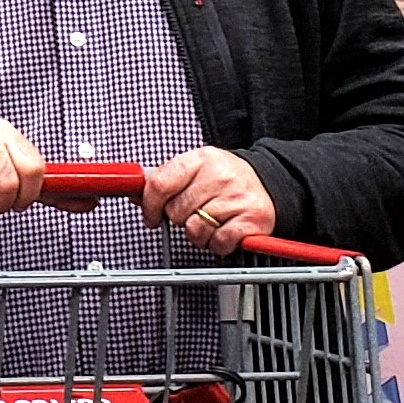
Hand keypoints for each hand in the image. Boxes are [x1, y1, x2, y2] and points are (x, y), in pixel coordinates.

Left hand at [137, 147, 279, 255]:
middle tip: (196, 213)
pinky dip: (218, 244)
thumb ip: (165, 181)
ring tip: (211, 222)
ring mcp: (236, 197)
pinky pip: (218, 242)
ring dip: (200, 234)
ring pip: (195, 230)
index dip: (149, 205)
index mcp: (200, 159)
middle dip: (181, 219)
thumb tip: (136, 195)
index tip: (151, 215)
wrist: (267, 183)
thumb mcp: (195, 170)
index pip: (160, 184)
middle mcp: (219, 175)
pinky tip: (225, 230)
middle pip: (176, 212)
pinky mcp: (251, 219)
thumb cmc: (226, 179)